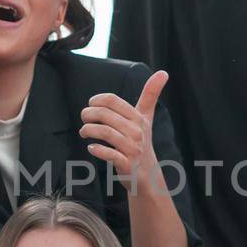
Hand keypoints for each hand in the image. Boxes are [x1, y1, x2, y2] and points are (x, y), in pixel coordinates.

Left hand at [80, 71, 169, 195]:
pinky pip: (109, 154)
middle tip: (84, 118)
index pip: (112, 101)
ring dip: (89, 130)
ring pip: (106, 133)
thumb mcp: (147, 117)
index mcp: (139, 118)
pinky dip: (97, 150)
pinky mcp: (127, 164)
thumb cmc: (142, 141)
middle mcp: (137, 132)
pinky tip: (91, 148)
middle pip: (105, 115)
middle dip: (88, 114)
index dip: (96, 100)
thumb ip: (151, 95)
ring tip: (84, 131)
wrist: (148, 175)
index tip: (91, 104)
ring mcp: (132, 149)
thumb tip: (163, 72)